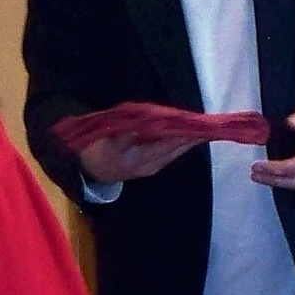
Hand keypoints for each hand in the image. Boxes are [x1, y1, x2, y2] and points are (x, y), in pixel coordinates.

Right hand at [77, 134, 199, 185]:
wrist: (86, 171)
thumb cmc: (95, 150)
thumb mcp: (105, 139)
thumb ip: (125, 134)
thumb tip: (145, 125)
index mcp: (137, 158)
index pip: (165, 143)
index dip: (181, 133)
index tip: (194, 123)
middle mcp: (148, 165)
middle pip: (174, 149)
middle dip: (190, 136)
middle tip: (207, 124)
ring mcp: (150, 168)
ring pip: (174, 153)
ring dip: (188, 141)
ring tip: (202, 129)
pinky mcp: (150, 168)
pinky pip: (169, 155)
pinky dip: (179, 145)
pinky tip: (188, 138)